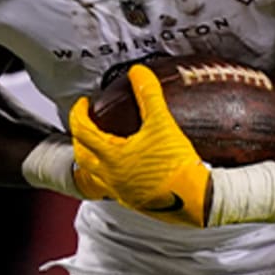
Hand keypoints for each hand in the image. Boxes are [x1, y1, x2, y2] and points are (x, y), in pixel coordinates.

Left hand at [69, 64, 211, 226]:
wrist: (195, 200)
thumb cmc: (176, 166)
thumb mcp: (162, 123)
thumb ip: (148, 95)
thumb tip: (139, 73)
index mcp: (111, 157)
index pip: (82, 131)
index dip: (79, 113)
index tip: (83, 104)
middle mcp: (110, 177)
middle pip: (81, 156)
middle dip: (79, 138)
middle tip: (86, 125)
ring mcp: (120, 192)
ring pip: (93, 175)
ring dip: (92, 159)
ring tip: (100, 148)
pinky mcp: (133, 202)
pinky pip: (111, 187)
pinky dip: (109, 174)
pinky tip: (124, 168)